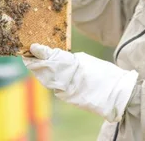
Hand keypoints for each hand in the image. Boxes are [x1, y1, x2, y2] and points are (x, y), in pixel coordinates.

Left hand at [22, 43, 138, 121]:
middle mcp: (65, 81)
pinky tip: (44, 72)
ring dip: (38, 70)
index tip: (32, 46)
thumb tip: (58, 59)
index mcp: (71, 69)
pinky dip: (46, 78)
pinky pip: (52, 86)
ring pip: (45, 79)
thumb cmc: (106, 75)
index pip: (50, 59)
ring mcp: (65, 91)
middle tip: (27, 53)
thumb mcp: (87, 61)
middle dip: (34, 61)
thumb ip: (70, 60)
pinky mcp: (67, 97)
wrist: (117, 95)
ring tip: (32, 60)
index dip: (40, 52)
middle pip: (43, 70)